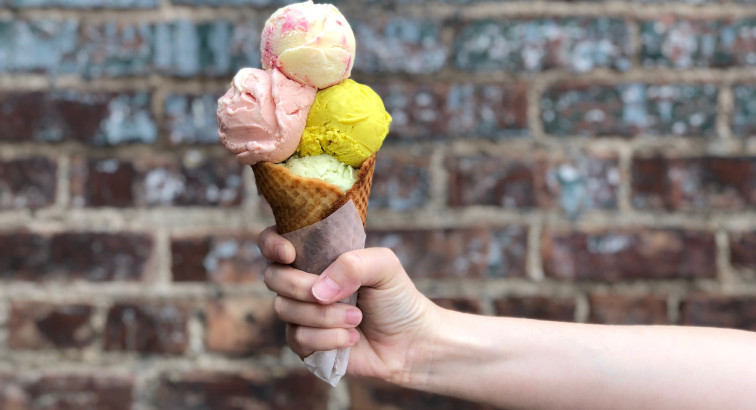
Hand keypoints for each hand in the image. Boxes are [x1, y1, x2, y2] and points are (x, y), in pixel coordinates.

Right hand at [259, 226, 441, 383]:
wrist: (410, 341)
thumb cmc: (397, 297)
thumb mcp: (385, 266)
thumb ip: (353, 264)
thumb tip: (319, 289)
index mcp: (317, 255)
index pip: (275, 241)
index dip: (272, 244)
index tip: (289, 255)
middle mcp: (304, 282)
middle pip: (273, 277)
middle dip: (301, 287)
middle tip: (336, 295)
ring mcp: (302, 313)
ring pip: (285, 310)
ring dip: (324, 316)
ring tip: (357, 318)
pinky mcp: (306, 344)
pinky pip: (297, 339)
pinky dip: (327, 339)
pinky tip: (352, 338)